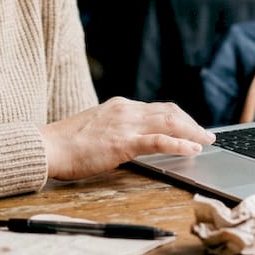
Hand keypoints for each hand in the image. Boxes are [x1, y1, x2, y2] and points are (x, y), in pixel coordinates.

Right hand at [40, 97, 215, 180]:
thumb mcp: (96, 128)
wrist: (48, 147)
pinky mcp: (123, 143)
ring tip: (206, 140)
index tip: (190, 126)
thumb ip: (115, 128)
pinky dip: (180, 143)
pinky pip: (159, 141)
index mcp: (119, 106)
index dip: (178, 118)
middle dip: (191, 123)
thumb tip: (132, 139)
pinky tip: (192, 148)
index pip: (157, 108)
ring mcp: (125, 125)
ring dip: (192, 131)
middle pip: (168, 112)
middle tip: (206, 134)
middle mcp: (125, 110)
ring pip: (169, 123)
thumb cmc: (66, 143)